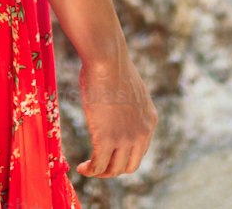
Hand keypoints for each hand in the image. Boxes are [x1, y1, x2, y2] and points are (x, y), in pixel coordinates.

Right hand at [75, 49, 157, 178]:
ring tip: (87, 167)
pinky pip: (98, 166)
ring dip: (100, 172)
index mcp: (149, 120)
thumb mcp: (129, 90)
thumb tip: (115, 111)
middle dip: (113, 169)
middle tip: (98, 164)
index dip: (123, 157)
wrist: (107, 59)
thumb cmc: (111, 66)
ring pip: (113, 170)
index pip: (140, 151)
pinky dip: (89, 170)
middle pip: (129, 166)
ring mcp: (125, 138)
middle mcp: (142, 133)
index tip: (110, 155)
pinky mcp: (107, 139)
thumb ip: (128, 106)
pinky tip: (81, 167)